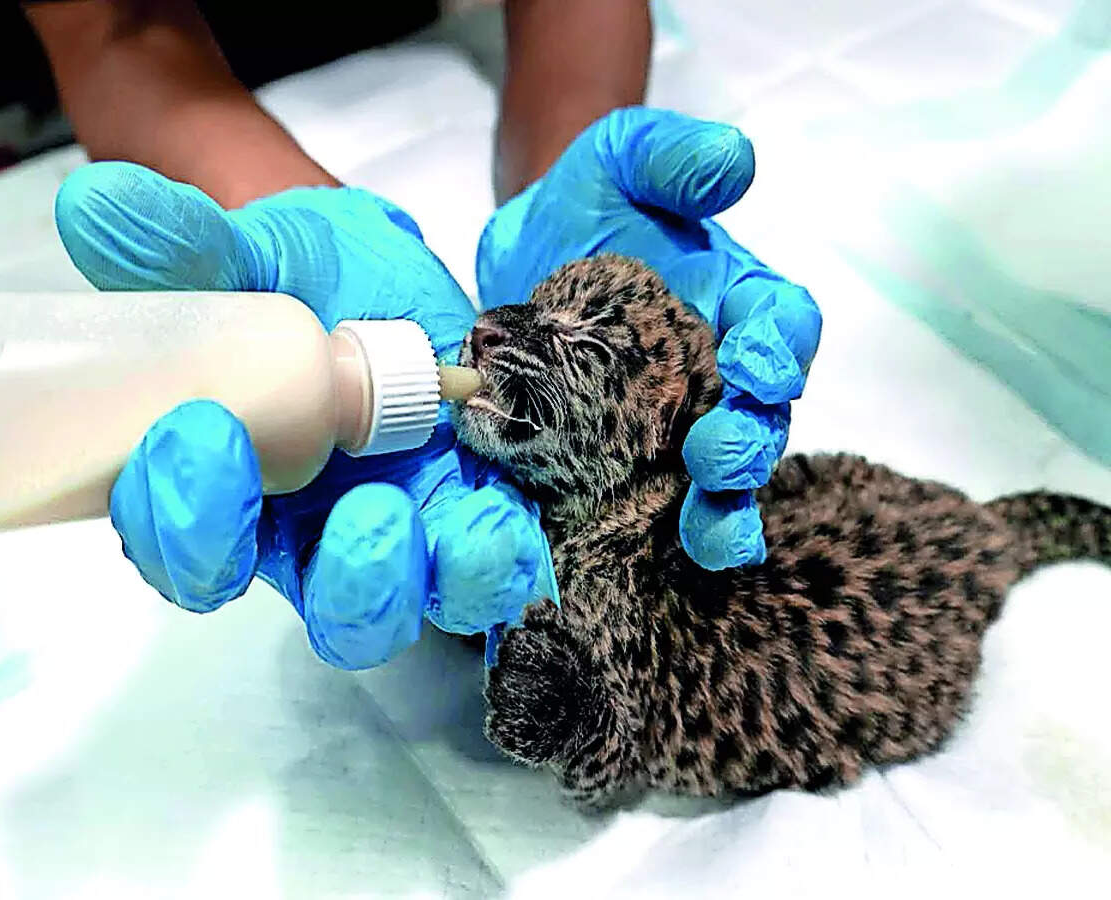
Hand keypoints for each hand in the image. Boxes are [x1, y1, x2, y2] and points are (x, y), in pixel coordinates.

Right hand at [54, 161, 555, 668]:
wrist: (377, 268)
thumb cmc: (292, 272)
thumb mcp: (242, 251)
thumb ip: (180, 242)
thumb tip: (94, 206)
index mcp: (228, 491)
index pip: (189, 550)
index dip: (184, 523)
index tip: (199, 433)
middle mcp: (307, 536)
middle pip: (313, 608)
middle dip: (329, 578)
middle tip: (355, 509)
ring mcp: (392, 537)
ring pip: (390, 609)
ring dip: (404, 581)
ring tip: (408, 515)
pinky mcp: (465, 520)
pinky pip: (480, 575)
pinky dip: (490, 562)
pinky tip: (494, 521)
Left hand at [477, 106, 821, 569]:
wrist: (522, 255)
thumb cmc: (590, 200)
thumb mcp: (624, 158)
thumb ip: (675, 157)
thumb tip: (734, 163)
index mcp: (740, 303)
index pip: (782, 326)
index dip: (781, 348)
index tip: (762, 365)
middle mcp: (723, 375)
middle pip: (761, 419)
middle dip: (748, 444)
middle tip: (716, 458)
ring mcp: (677, 427)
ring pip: (721, 479)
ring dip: (720, 510)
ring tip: (704, 535)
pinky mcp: (624, 463)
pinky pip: (652, 506)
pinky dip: (654, 535)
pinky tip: (637, 558)